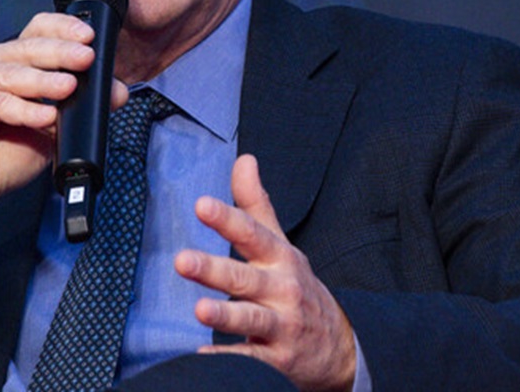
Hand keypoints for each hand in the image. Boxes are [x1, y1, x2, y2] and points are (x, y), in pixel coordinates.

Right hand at [0, 12, 128, 238]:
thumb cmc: (11, 149)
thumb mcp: (58, 124)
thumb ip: (84, 103)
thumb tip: (118, 92)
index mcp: (13, 56)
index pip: (39, 30)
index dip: (63, 28)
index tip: (88, 36)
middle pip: (28, 47)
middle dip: (61, 53)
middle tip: (86, 58)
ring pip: (13, 74)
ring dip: (44, 82)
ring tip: (69, 88)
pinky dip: (23, 110)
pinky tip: (44, 117)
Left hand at [175, 154, 356, 391]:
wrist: (338, 345)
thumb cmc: (297, 287)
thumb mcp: (282, 245)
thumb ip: (256, 205)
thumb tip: (244, 160)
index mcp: (280, 258)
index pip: (253, 234)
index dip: (228, 220)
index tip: (202, 206)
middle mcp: (282, 290)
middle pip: (246, 278)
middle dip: (214, 270)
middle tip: (181, 260)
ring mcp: (281, 326)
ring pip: (250, 319)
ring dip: (225, 315)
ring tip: (199, 309)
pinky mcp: (276, 359)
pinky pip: (249, 359)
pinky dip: (226, 359)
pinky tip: (201, 356)